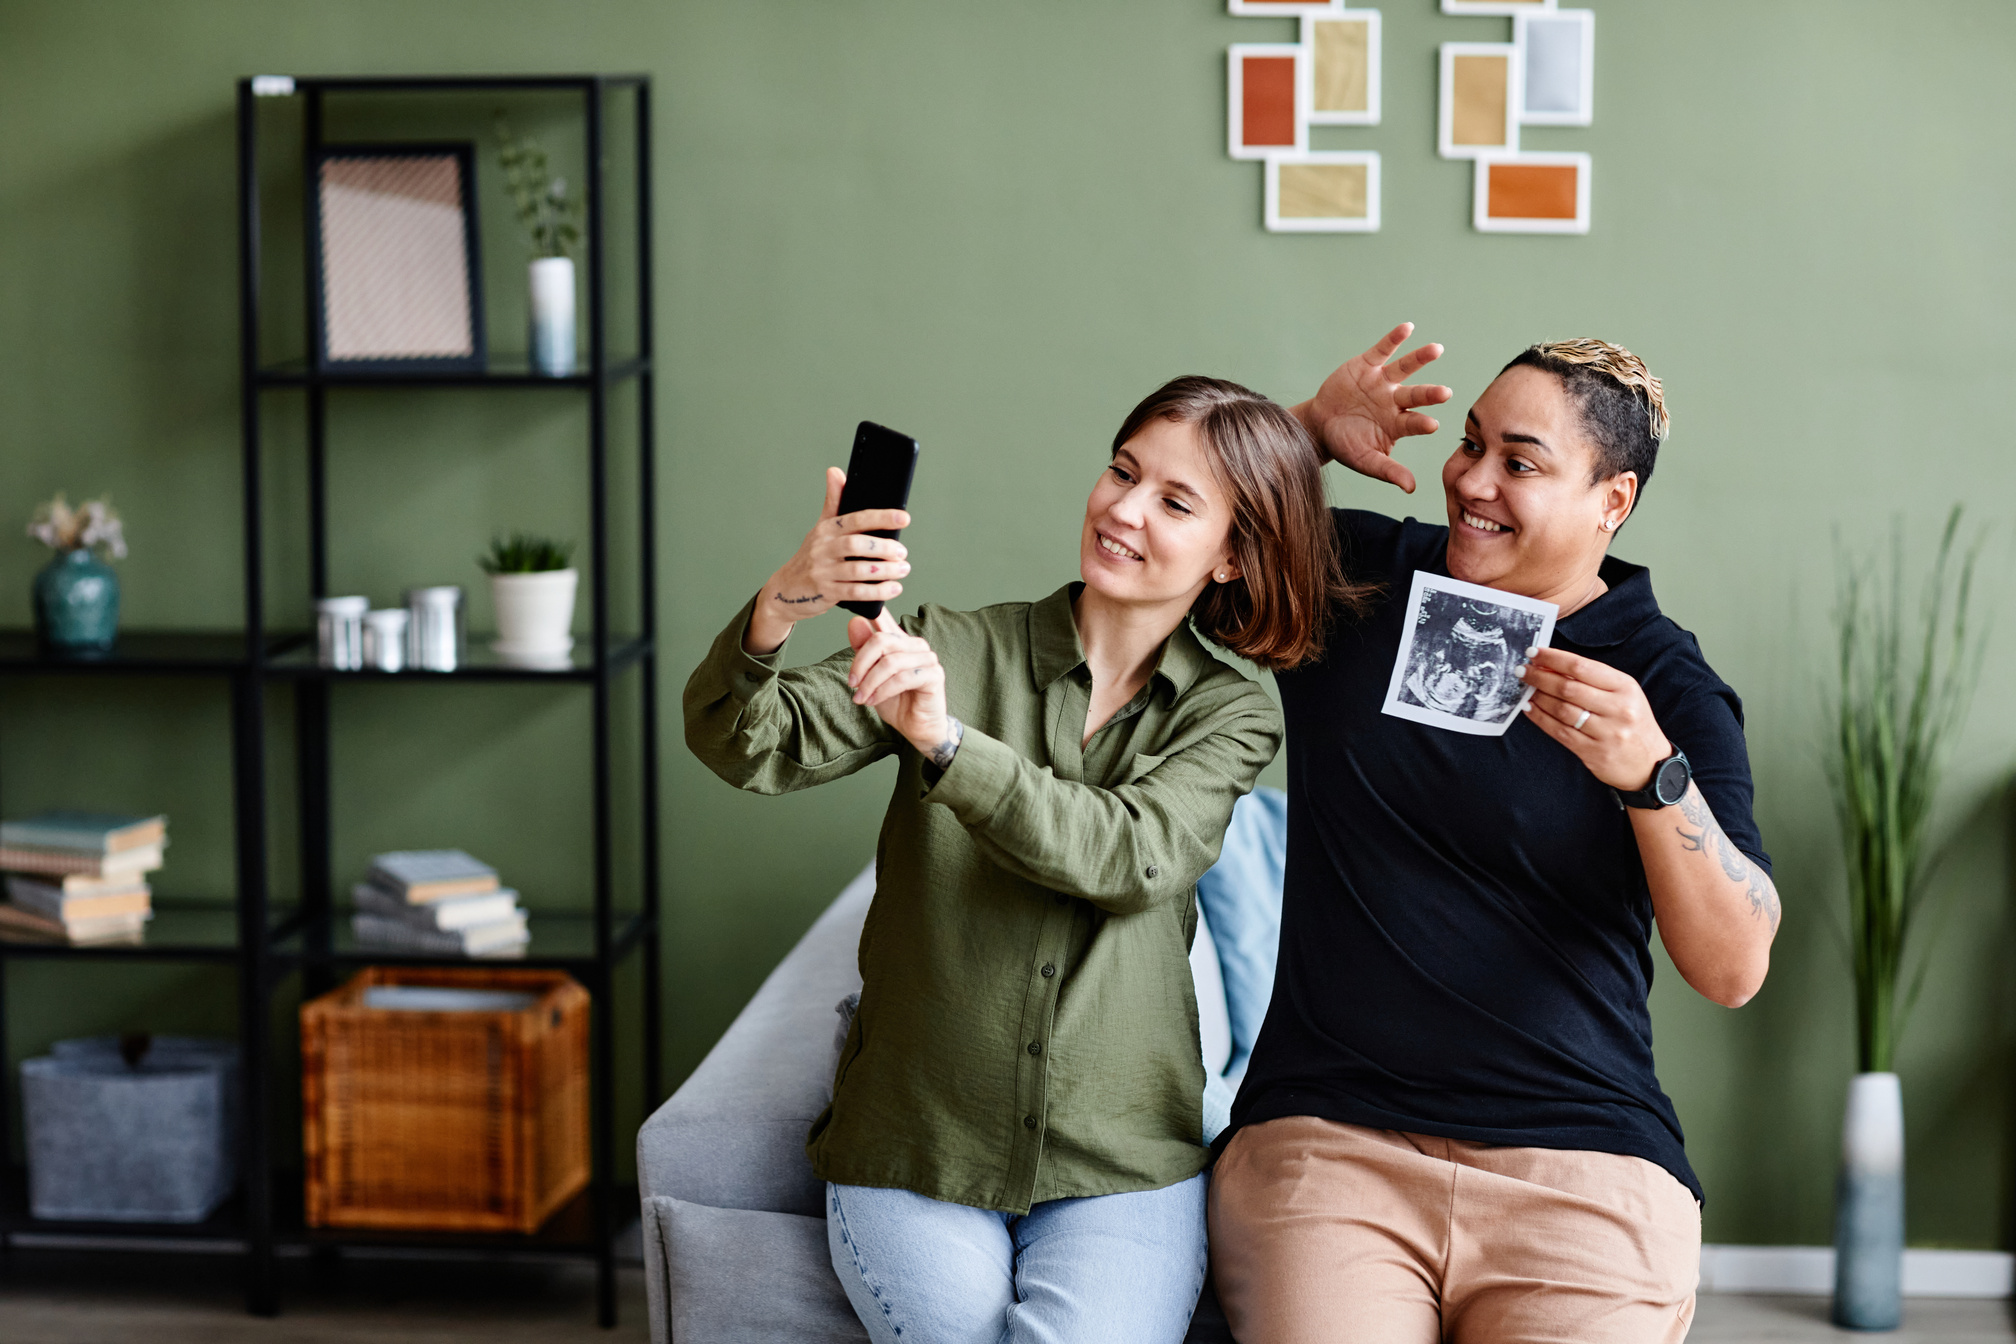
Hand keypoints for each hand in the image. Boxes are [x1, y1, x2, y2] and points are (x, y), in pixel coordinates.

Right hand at [743, 467, 910, 654]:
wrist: (785, 590)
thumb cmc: (810, 557)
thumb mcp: (820, 528)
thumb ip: (833, 501)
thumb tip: (835, 471)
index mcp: (826, 530)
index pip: (855, 519)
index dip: (880, 517)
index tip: (903, 517)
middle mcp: (823, 549)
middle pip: (856, 545)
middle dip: (883, 548)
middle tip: (902, 551)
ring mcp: (823, 572)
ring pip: (857, 571)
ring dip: (885, 571)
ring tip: (903, 569)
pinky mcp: (826, 593)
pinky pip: (855, 593)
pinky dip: (877, 591)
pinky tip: (893, 588)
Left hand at [847, 611, 959, 765]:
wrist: (916, 727)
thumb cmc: (896, 701)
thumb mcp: (871, 675)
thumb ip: (864, 650)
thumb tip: (854, 621)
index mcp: (900, 640)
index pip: (883, 618)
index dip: (869, 611)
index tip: (852, 612)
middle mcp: (916, 644)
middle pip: (882, 640)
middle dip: (861, 663)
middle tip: (852, 683)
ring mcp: (928, 658)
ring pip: (890, 662)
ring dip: (870, 682)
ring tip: (861, 698)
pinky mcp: (934, 675)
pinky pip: (902, 678)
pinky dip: (883, 691)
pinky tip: (873, 701)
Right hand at [1291, 322, 1451, 493]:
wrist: (1320, 425)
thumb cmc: (1346, 446)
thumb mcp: (1365, 461)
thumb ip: (1388, 471)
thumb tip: (1412, 488)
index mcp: (1397, 424)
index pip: (1413, 423)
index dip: (1422, 423)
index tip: (1432, 425)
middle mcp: (1394, 401)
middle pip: (1415, 395)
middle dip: (1429, 394)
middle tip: (1446, 393)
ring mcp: (1382, 382)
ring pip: (1405, 368)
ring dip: (1420, 358)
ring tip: (1437, 349)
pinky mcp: (1367, 364)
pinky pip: (1383, 350)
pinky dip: (1394, 339)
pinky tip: (1407, 328)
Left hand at [1517, 647, 1672, 790]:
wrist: (1650, 763)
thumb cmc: (1632, 722)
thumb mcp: (1623, 694)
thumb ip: (1593, 680)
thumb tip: (1552, 666)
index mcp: (1625, 687)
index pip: (1582, 667)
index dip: (1554, 659)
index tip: (1534, 653)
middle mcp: (1618, 708)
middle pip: (1568, 688)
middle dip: (1540, 677)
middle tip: (1522, 670)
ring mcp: (1606, 732)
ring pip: (1561, 710)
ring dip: (1538, 697)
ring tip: (1525, 688)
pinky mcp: (1593, 752)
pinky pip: (1559, 732)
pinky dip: (1541, 719)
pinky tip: (1529, 709)